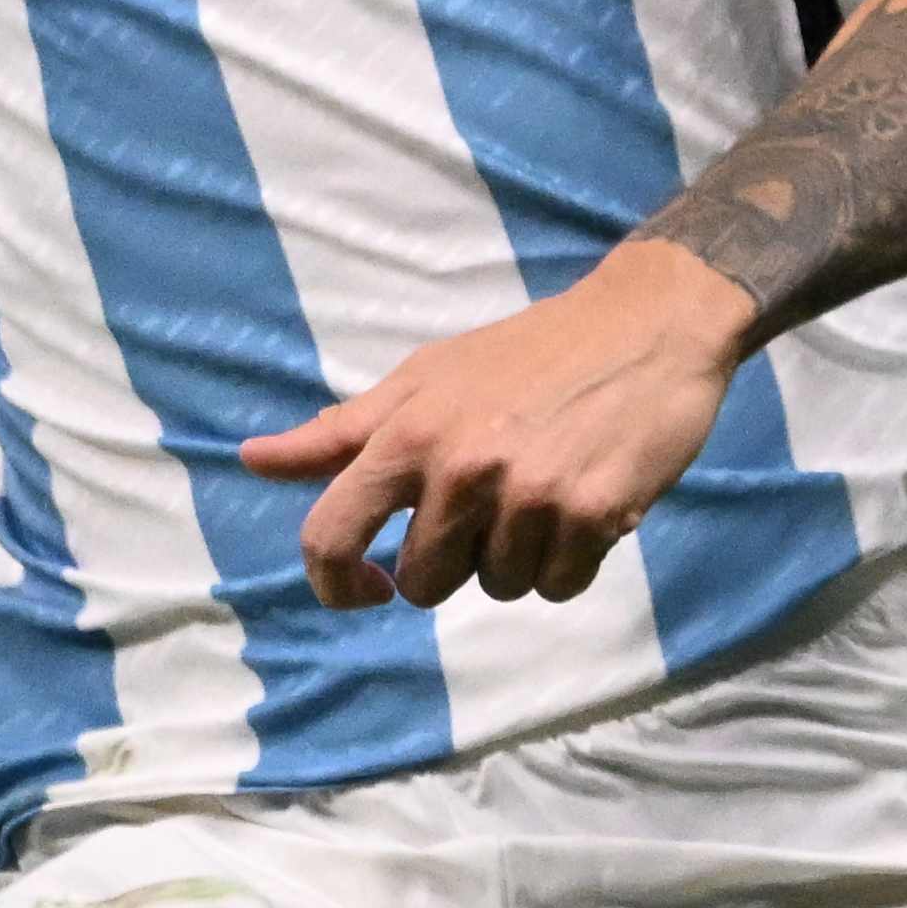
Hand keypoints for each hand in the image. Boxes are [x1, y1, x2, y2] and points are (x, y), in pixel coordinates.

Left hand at [241, 243, 747, 608]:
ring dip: (521, 559)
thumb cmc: (530, 351)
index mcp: (409, 434)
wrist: (654, 319)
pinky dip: (572, 562)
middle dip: (457, 560)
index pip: (330, 536)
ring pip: (498, 588)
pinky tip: (588, 507)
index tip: (368, 588)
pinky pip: (559, 587)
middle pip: (425, 583)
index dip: (334, 583)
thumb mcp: (427, 377)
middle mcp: (462, 467)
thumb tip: (252, 460)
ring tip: (549, 494)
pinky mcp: (594, 513)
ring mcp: (530, 493)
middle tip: (497, 504)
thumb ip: (342, 432)